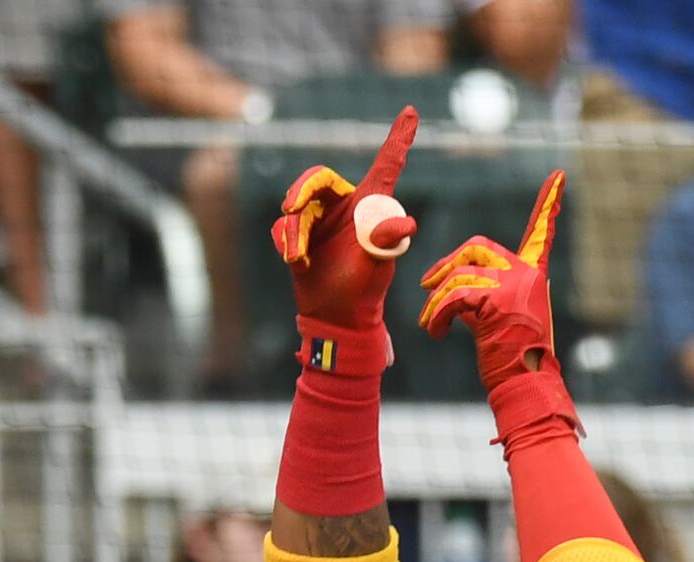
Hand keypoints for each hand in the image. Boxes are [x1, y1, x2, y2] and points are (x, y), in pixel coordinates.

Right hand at [270, 104, 419, 353]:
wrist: (335, 318)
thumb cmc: (363, 292)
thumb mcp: (378, 266)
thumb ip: (387, 240)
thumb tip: (407, 224)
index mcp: (370, 206)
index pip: (386, 165)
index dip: (399, 138)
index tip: (412, 111)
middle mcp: (345, 205)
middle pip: (317, 178)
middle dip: (300, 191)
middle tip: (291, 209)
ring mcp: (319, 218)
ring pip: (295, 206)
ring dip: (293, 232)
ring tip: (298, 259)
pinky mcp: (298, 233)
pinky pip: (281, 225)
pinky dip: (285, 243)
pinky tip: (296, 263)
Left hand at [418, 171, 568, 393]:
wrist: (526, 386)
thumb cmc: (511, 360)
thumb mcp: (498, 319)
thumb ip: (482, 294)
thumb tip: (451, 286)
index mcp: (533, 275)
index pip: (540, 233)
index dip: (549, 204)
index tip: (559, 176)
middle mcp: (527, 274)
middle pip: (478, 247)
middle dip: (447, 265)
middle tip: (428, 286)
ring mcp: (514, 285)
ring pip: (459, 276)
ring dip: (436, 302)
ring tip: (429, 324)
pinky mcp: (497, 301)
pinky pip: (455, 297)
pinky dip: (438, 314)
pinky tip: (436, 332)